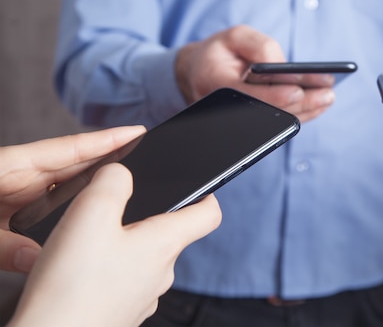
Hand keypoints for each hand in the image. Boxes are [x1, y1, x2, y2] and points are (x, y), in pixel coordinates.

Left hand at [0, 125, 145, 272]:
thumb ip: (3, 246)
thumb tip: (37, 259)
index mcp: (6, 165)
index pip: (67, 149)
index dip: (105, 140)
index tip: (136, 133)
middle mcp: (17, 176)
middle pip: (74, 168)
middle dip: (109, 168)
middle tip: (145, 168)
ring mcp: (17, 193)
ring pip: (67, 191)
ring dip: (93, 196)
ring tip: (124, 201)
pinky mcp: (13, 212)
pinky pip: (52, 211)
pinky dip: (73, 216)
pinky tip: (89, 226)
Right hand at [8, 162, 221, 326]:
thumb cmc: (72, 288)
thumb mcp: (90, 214)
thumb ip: (113, 181)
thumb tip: (121, 172)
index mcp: (165, 245)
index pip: (208, 215)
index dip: (207, 194)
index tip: (198, 185)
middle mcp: (161, 274)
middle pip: (169, 235)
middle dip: (147, 217)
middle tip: (114, 209)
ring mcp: (143, 297)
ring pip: (144, 259)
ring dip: (124, 245)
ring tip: (91, 240)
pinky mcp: (122, 313)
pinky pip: (124, 282)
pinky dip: (109, 271)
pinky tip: (81, 271)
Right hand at [175, 25, 334, 121]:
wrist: (201, 72)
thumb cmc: (221, 52)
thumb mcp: (236, 37)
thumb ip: (259, 46)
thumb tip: (282, 65)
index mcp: (216, 84)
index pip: (249, 96)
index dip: (274, 96)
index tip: (298, 91)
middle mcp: (227, 108)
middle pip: (268, 112)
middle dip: (301, 104)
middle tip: (327, 95)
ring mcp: (240, 121)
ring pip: (276, 121)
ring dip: (306, 111)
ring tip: (329, 98)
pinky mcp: (253, 123)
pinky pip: (278, 122)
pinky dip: (301, 113)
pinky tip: (320, 104)